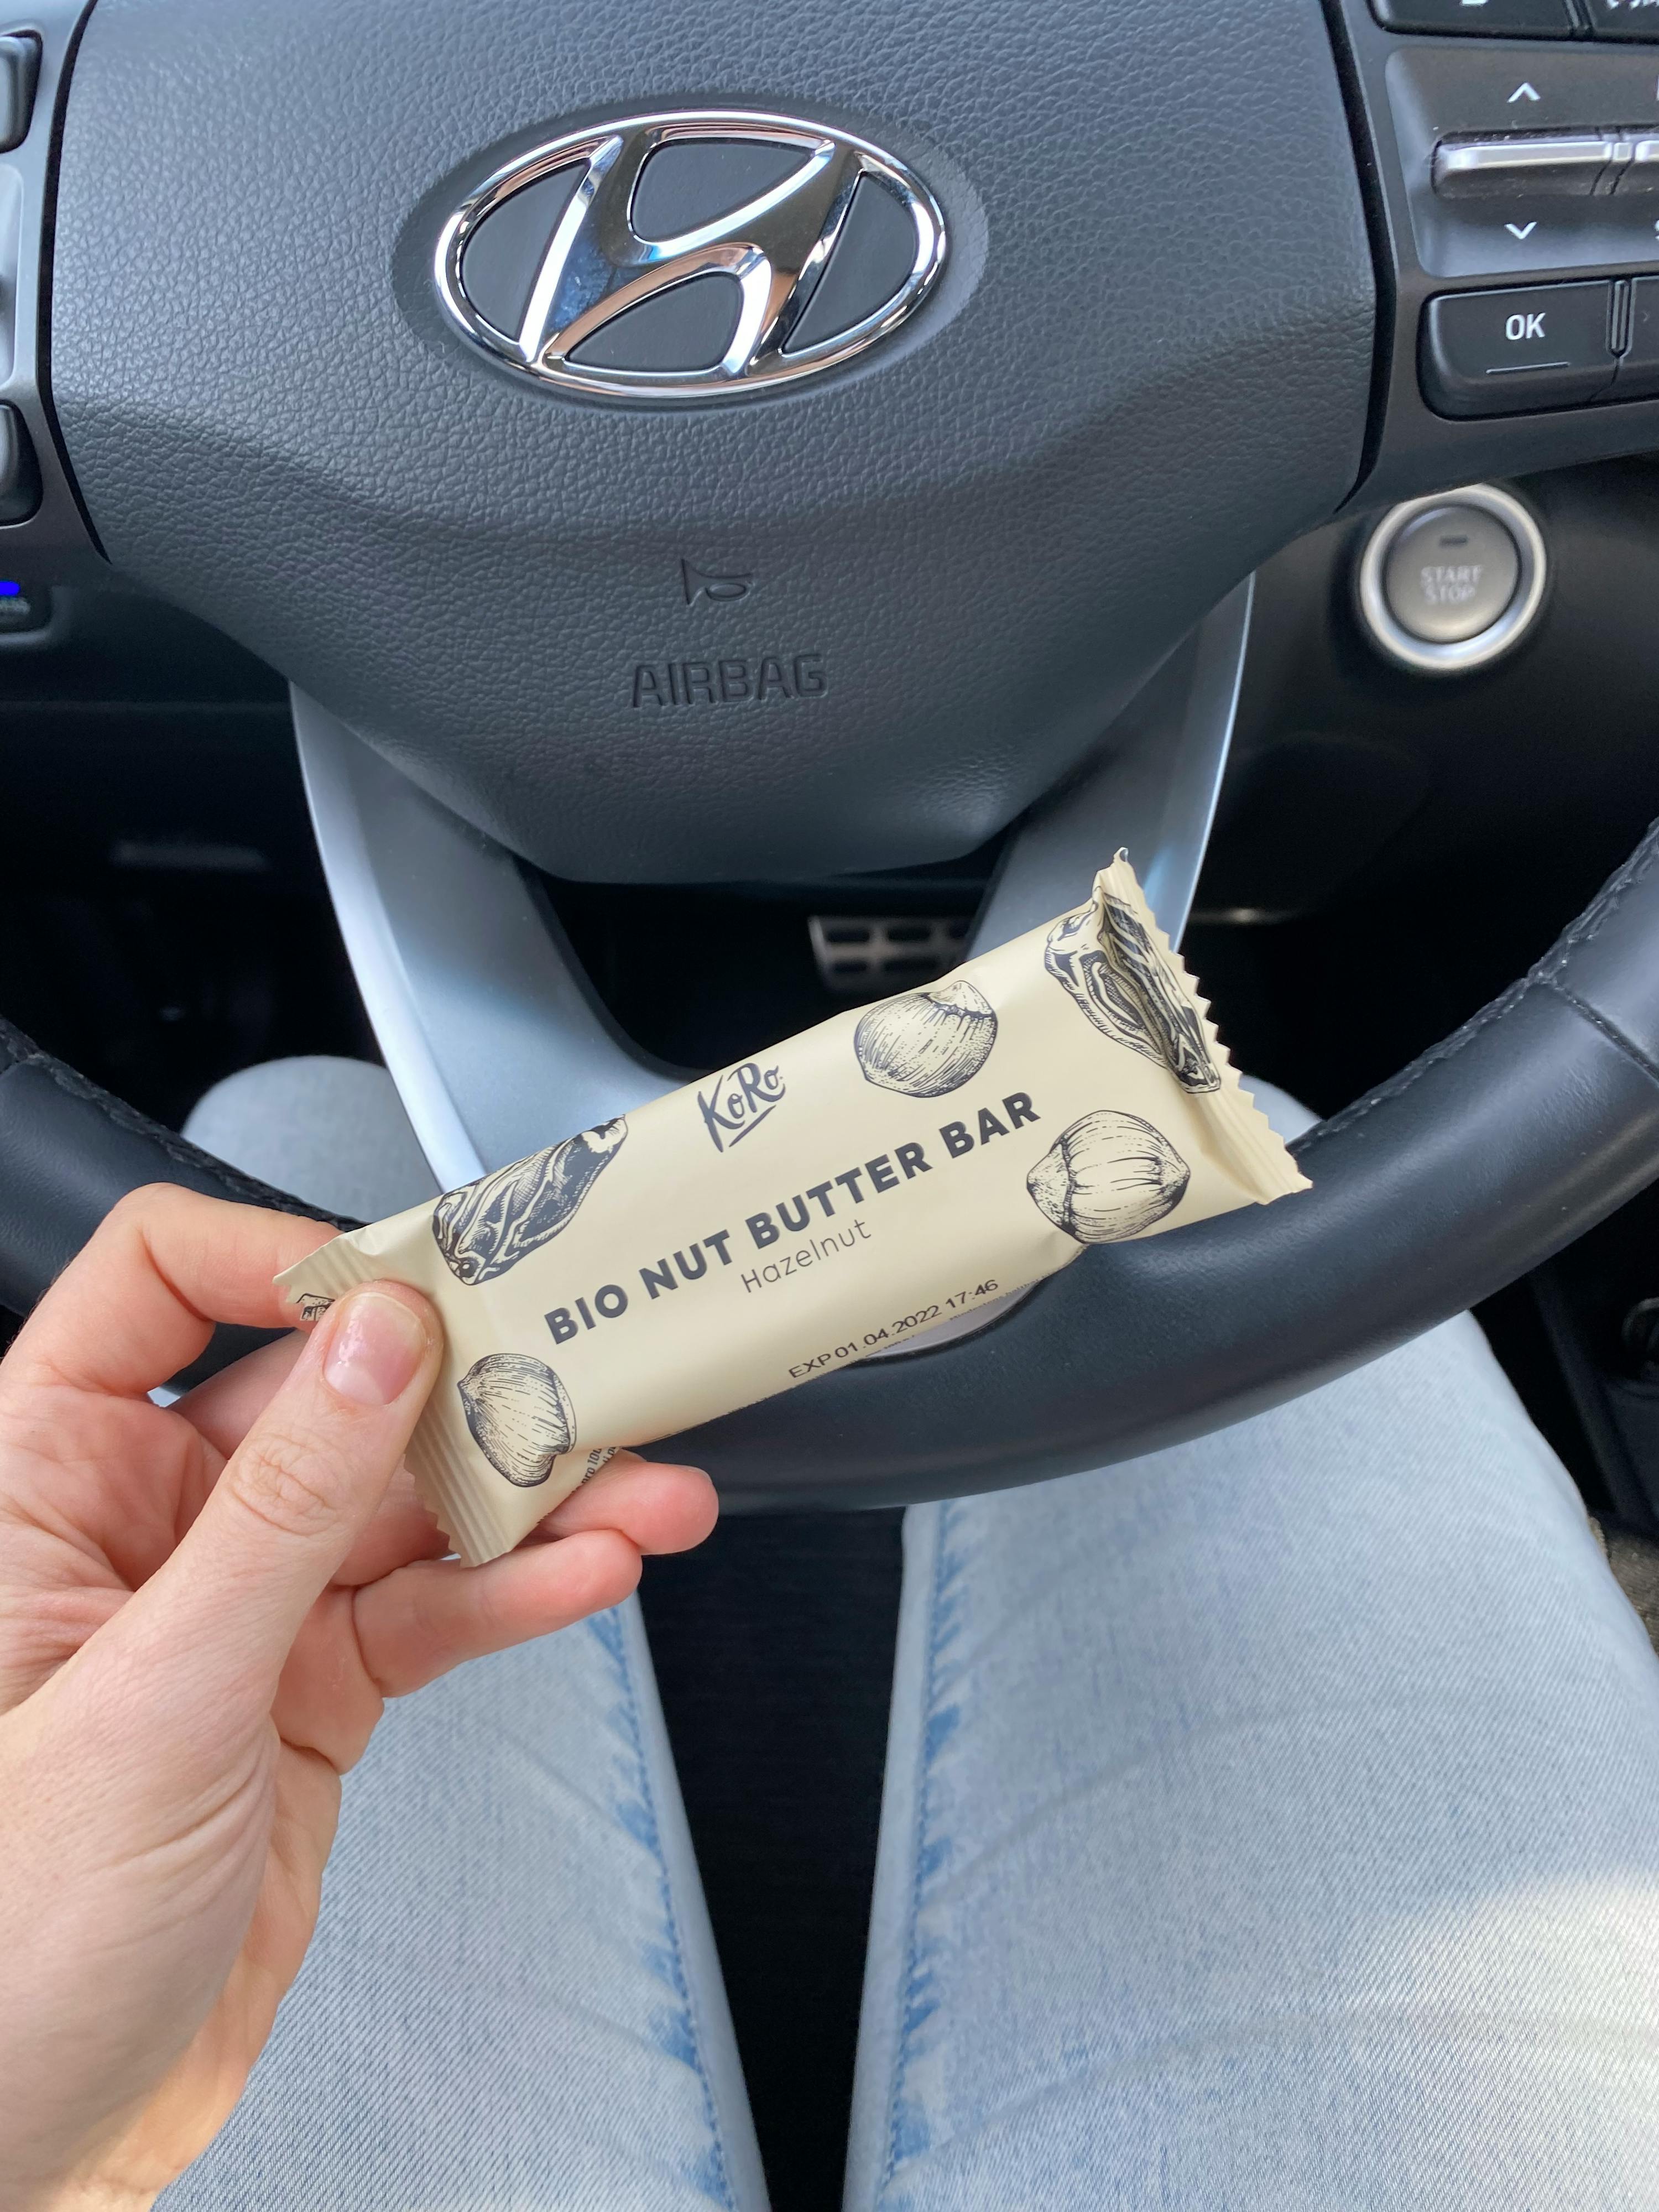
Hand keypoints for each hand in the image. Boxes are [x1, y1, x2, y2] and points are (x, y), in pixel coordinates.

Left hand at [0, 1185, 716, 2210]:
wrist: (33, 2146)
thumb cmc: (6, 1939)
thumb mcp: (156, 1693)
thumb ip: (281, 1507)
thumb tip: (373, 1346)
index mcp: (43, 1478)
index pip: (159, 1283)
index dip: (287, 1261)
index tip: (414, 1282)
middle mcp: (143, 1526)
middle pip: (323, 1396)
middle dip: (463, 1393)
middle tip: (587, 1378)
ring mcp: (236, 1614)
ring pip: (399, 1509)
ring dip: (526, 1501)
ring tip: (639, 1493)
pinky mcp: (309, 1696)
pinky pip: (427, 1612)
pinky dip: (512, 1594)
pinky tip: (586, 1573)